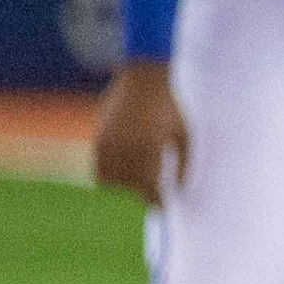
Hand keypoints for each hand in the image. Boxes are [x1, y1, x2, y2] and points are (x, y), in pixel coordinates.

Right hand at [93, 61, 187, 204]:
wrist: (144, 75)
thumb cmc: (171, 105)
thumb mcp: (185, 133)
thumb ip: (184, 164)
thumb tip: (179, 190)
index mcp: (149, 145)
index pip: (148, 186)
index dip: (155, 200)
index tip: (162, 207)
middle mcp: (125, 145)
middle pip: (129, 186)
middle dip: (142, 193)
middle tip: (154, 193)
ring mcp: (108, 141)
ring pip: (110, 180)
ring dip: (124, 186)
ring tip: (138, 181)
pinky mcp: (99, 137)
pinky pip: (99, 168)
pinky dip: (109, 176)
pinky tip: (123, 173)